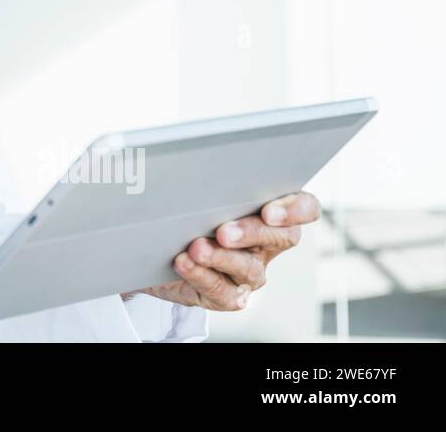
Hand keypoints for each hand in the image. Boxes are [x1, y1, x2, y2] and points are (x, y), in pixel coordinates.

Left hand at [121, 191, 320, 310]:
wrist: (155, 251)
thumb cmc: (182, 212)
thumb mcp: (197, 190)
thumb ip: (209, 179)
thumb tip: (194, 164)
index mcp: (270, 212)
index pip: (305, 208)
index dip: (296, 210)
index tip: (268, 211)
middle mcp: (267, 244)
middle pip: (281, 238)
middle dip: (252, 233)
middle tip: (223, 231)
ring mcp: (250, 272)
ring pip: (248, 268)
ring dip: (221, 257)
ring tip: (196, 248)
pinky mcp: (227, 295)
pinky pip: (222, 291)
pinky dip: (201, 275)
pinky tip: (184, 262)